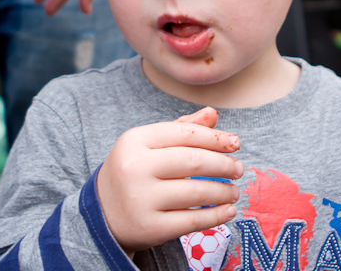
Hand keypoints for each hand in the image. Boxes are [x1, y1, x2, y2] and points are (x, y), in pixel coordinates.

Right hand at [96, 108, 242, 255]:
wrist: (102, 212)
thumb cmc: (133, 170)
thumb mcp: (148, 144)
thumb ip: (181, 128)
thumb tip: (213, 114)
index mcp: (134, 140)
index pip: (185, 133)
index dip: (215, 138)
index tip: (235, 144)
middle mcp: (135, 167)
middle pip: (193, 161)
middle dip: (223, 164)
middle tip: (238, 168)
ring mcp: (141, 199)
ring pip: (196, 191)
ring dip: (223, 191)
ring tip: (234, 191)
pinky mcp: (150, 227)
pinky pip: (192, 220)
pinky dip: (216, 216)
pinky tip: (227, 211)